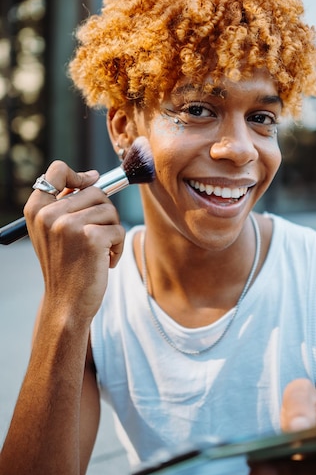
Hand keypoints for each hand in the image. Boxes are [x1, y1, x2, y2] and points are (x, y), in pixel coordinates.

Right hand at [24, 160, 124, 321]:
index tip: (91, 181)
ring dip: (112, 231)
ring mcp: (69, 225)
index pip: (57, 170)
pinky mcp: (91, 237)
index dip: (78, 174)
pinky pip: (119, 229)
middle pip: (95, 190)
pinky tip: (104, 262)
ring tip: (99, 251)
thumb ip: (65, 203)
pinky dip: (118, 246)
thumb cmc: (66, 265)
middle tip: (96, 236)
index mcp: (36, 209)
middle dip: (103, 212)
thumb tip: (94, 176)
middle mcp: (49, 215)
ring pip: (110, 210)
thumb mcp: (53, 231)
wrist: (66, 303)